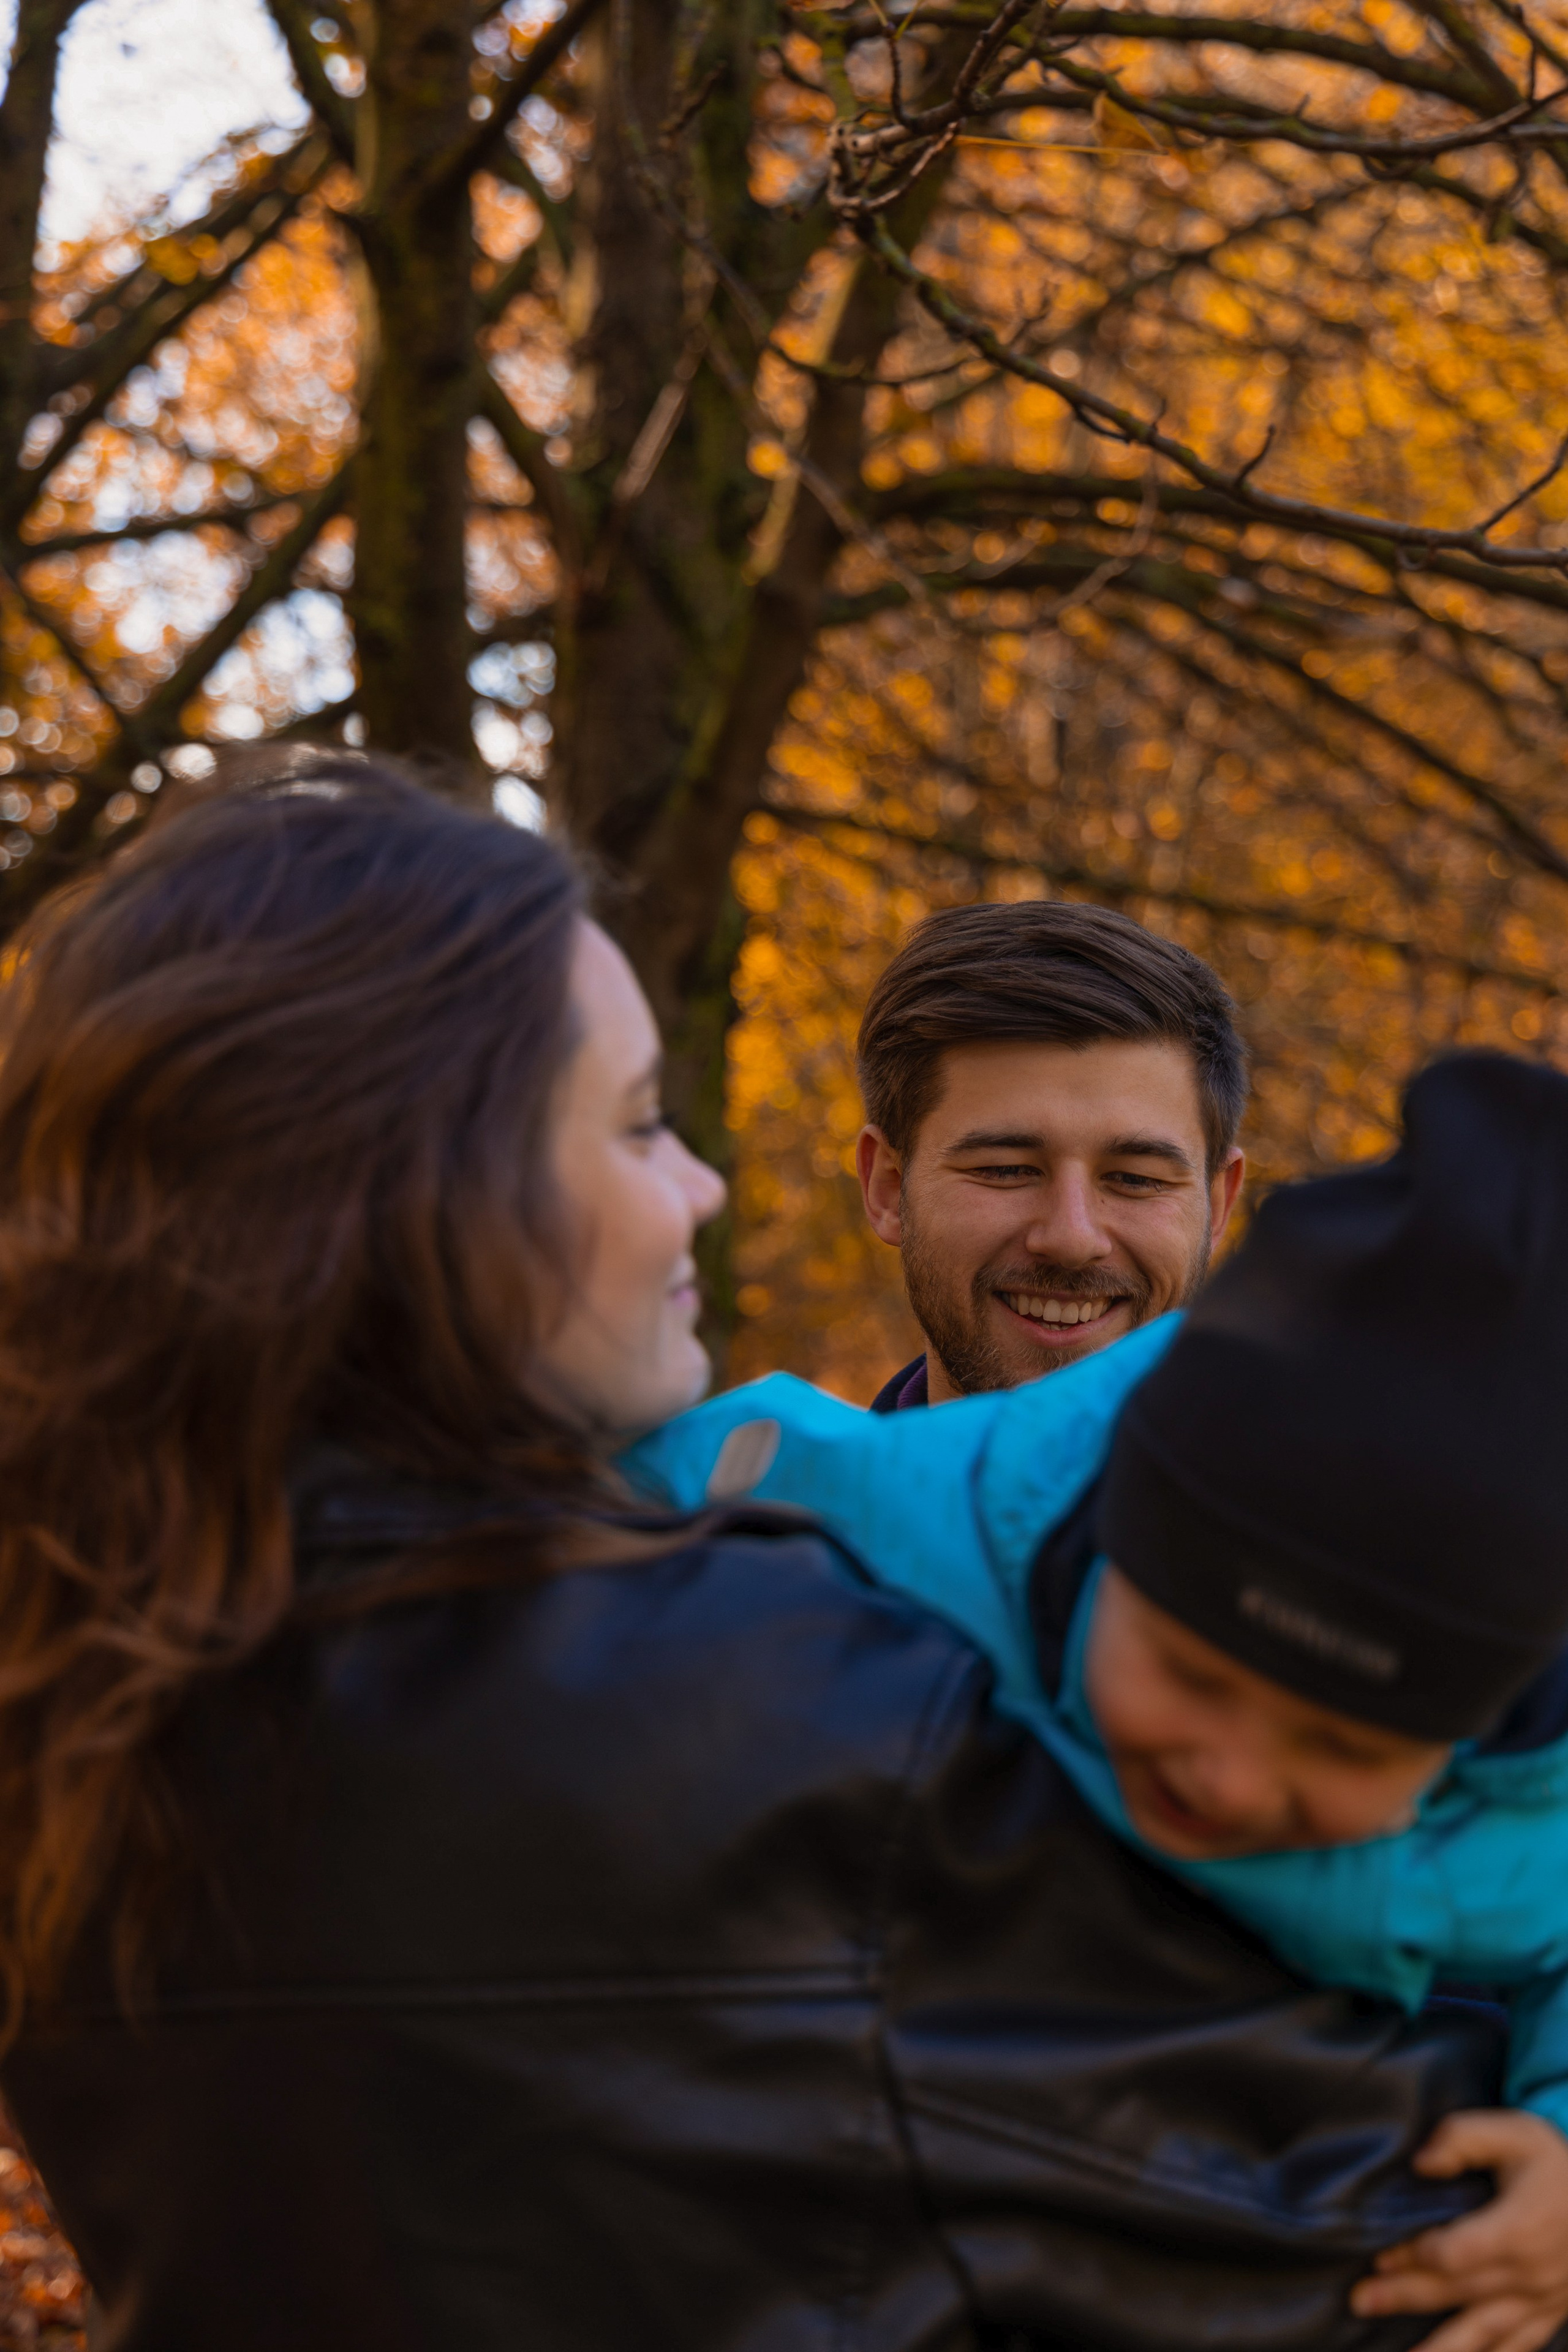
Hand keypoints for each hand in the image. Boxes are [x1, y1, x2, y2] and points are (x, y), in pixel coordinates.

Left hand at [1350, 2109, 1567, 2351]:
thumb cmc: (1551, 2163)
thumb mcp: (1512, 2132)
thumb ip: (1461, 2138)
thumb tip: (1420, 2163)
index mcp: (1519, 2227)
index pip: (1457, 2253)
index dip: (1415, 2256)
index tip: (1380, 2256)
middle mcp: (1530, 2273)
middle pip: (1458, 2292)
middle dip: (1405, 2296)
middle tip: (1359, 2302)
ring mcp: (1542, 2302)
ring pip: (1485, 2333)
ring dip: (1441, 2349)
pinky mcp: (1548, 2316)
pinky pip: (1517, 2348)